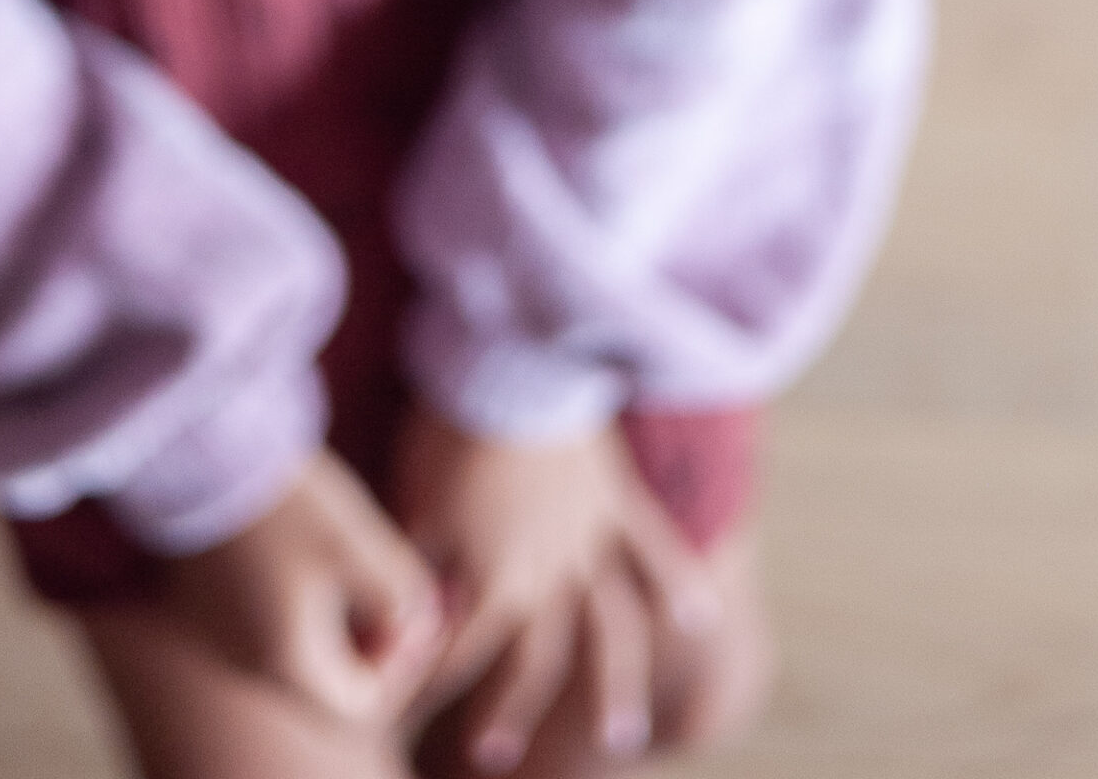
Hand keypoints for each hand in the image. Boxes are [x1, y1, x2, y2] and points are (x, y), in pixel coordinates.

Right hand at [163, 444, 444, 727]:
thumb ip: (398, 593)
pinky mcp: (210, 605)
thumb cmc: (288, 502)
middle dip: (369, 640)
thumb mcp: (359, 545)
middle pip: (327, 679)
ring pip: (298, 651)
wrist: (206, 456)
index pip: (359, 701)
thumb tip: (415, 619)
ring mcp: (223, 636)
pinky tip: (314, 555)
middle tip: (394, 589)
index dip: (399, 663)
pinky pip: (267, 626)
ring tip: (359, 567)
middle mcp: (249, 664)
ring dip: (337, 622)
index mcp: (287, 663)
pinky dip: (302, 607)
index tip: (414, 610)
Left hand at [391, 409, 719, 772]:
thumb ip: (417, 577)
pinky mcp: (617, 498)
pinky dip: (679, 583)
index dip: (424, 685)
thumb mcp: (415, 505)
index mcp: (495, 582)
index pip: (454, 654)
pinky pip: (655, 548)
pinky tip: (700, 619)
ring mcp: (592, 540)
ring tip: (623, 738)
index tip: (397, 713)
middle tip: (487, 755)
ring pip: (609, 629)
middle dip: (506, 709)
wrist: (509, 359)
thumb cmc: (449, 430)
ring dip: (614, 685)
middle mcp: (552, 577)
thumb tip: (408, 631)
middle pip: (533, 661)